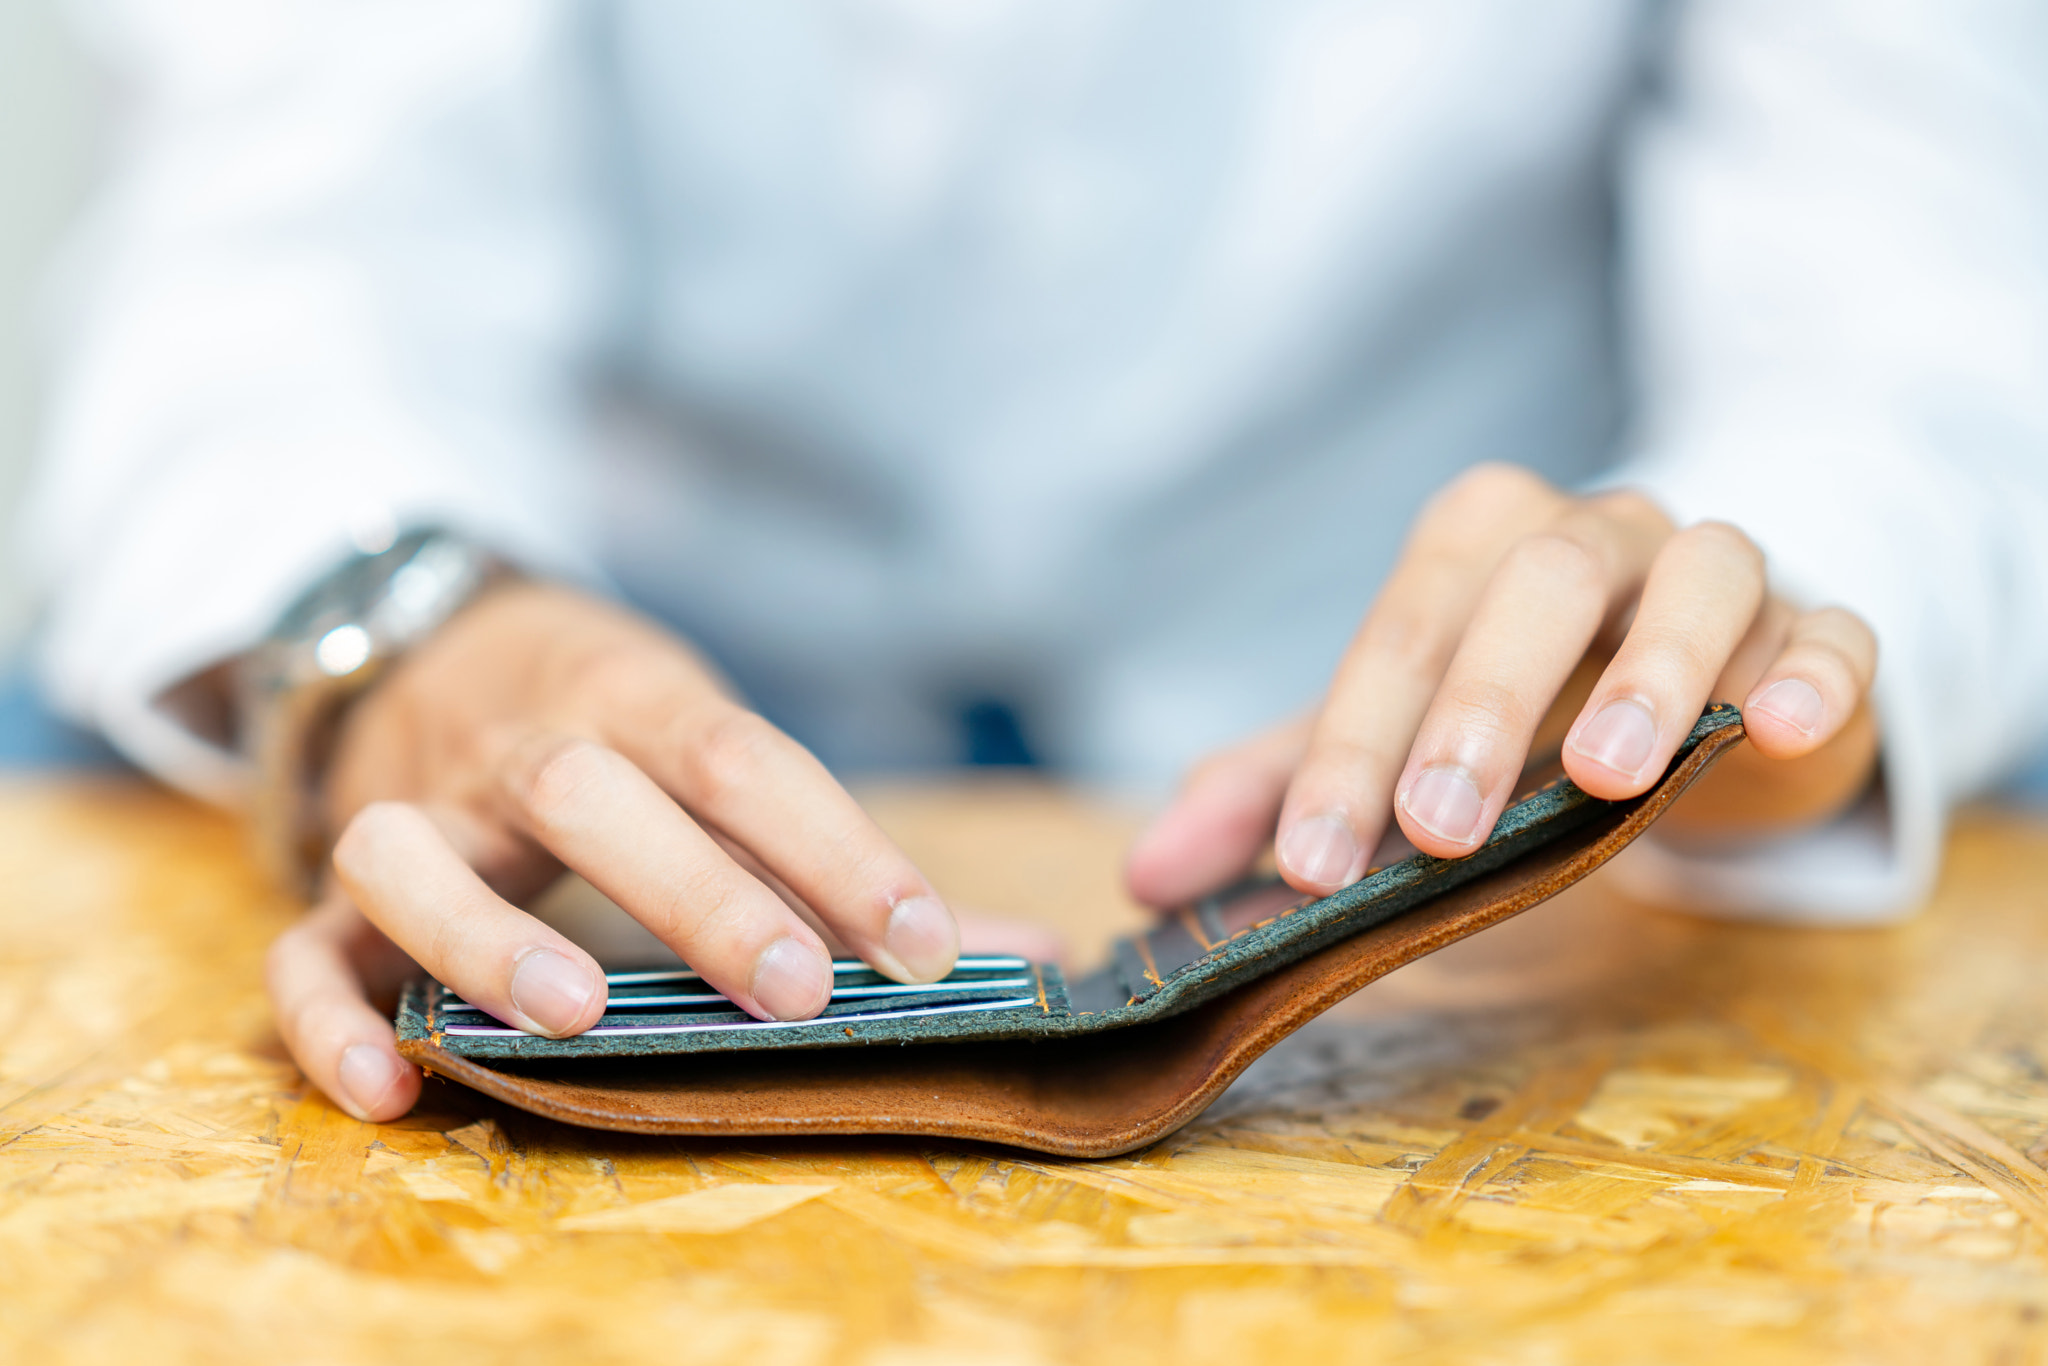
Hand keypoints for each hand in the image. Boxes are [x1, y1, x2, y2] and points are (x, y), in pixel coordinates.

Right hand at [265, 581, 975, 1121]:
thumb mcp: (720, 750)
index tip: (923, 947)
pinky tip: (392, 1089)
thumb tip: (1031, 957)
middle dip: (693, 889)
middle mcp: (521, 747)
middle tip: (791, 991)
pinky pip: (302, 943)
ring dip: (489, 930)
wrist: (433, 639)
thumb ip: (852, 863)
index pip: (743, 759)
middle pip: (589, 792)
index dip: (837, 849)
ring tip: (576, 1019)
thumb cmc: (622, 730)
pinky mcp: (334, 878)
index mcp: (637, 699)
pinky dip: (330, 1015)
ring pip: (412, 851)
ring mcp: (417, 810)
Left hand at [1125, 464, 1880, 907]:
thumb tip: (1143, 877)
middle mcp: (1596, 533)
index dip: (1350, 745)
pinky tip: (1777, 729)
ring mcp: (1717, 571)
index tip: (1314, 865)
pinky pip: (1831, 632)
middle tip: (1437, 828)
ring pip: (1699, 576)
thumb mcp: (1393, 741)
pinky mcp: (1817, 631)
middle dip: (1480, 702)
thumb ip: (1277, 792)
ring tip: (1608, 778)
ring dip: (1650, 671)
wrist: (1689, 686)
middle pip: (1538, 581)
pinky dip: (1811, 671)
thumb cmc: (1521, 707)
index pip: (1402, 632)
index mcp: (1477, 544)